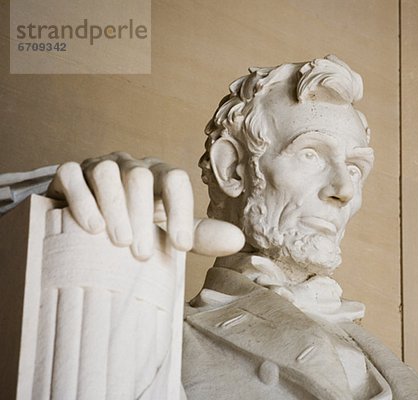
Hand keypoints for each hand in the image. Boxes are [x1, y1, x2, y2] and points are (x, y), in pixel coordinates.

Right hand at [47, 152, 243, 259]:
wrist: (91, 221)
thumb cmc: (137, 225)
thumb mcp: (168, 230)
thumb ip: (200, 234)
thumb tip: (239, 241)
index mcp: (159, 176)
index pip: (176, 180)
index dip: (181, 211)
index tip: (180, 248)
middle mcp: (131, 166)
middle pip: (140, 176)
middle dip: (143, 214)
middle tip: (142, 254)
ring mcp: (99, 166)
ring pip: (107, 171)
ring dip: (114, 206)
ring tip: (118, 241)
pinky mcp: (69, 174)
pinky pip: (71, 175)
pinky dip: (81, 198)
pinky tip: (90, 226)